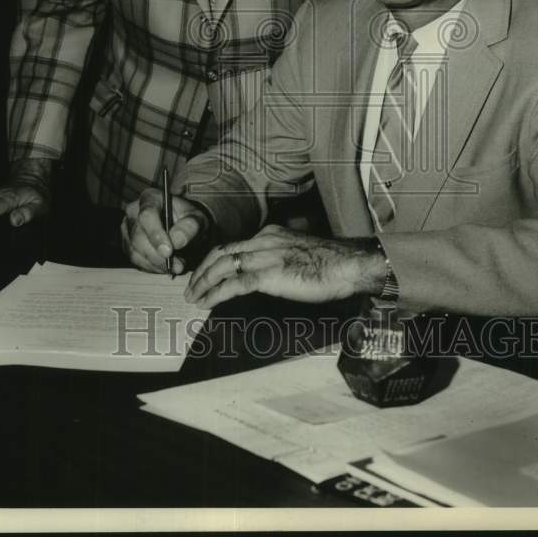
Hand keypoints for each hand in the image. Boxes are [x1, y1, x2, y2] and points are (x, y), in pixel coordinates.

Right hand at [121, 188, 213, 273]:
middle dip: (158, 256)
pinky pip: (136, 261)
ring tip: (177, 266)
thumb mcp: (197, 218)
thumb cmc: (188, 219)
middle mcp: (133, 211)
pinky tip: (166, 267)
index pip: (147, 215)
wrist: (182, 226)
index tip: (169, 251)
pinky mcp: (127, 245)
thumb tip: (177, 241)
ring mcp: (127, 229)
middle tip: (179, 265)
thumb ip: (190, 226)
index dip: (156, 235)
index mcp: (150, 198)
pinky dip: (152, 268)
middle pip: (138, 237)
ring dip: (157, 264)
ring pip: (135, 252)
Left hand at [184, 225, 385, 306]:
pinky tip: (206, 302)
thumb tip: (268, 275)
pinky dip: (215, 293)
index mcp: (270, 234)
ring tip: (193, 296)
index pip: (234, 245)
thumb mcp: (298, 253)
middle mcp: (263, 241)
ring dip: (203, 282)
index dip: (215, 259)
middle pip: (221, 252)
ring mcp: (264, 256)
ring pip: (222, 266)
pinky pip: (233, 284)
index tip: (206, 272)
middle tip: (191, 286)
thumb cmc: (331, 264)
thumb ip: (279, 258)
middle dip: (202, 270)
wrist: (347, 265)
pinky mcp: (268, 274)